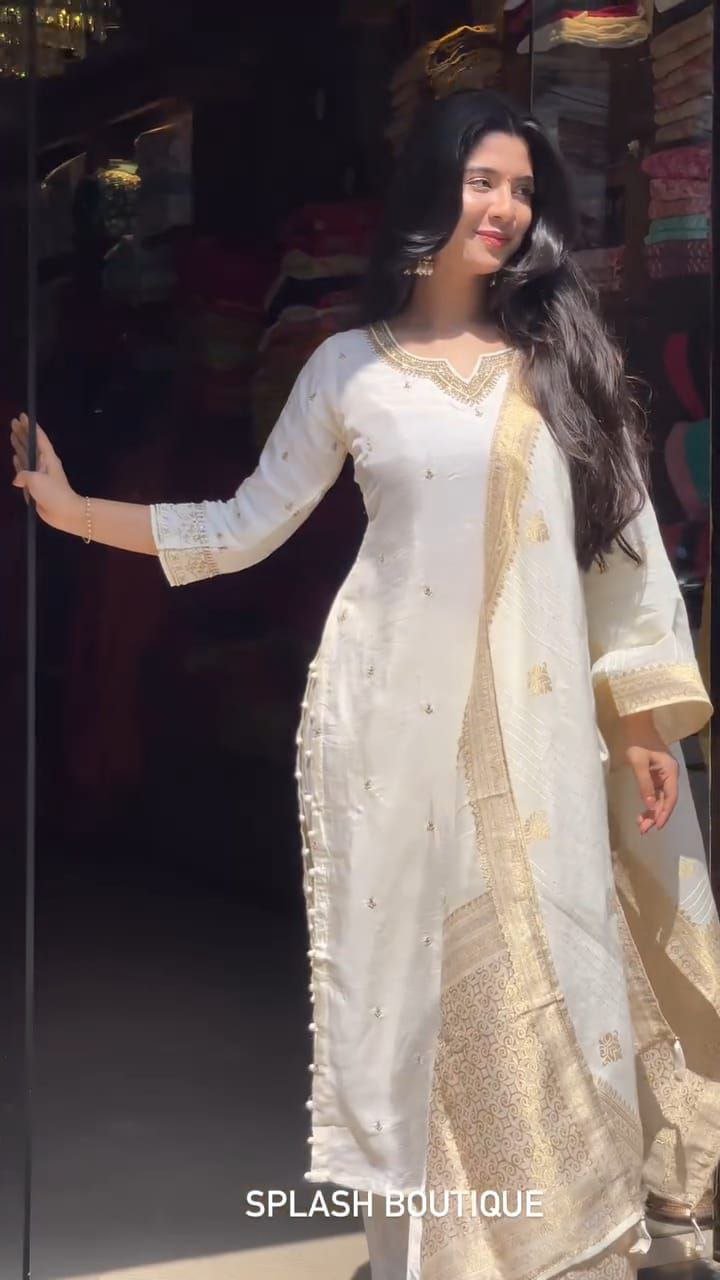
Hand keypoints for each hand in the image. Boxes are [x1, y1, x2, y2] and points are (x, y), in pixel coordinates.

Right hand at [10, 413, 81, 533]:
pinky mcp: (37, 485)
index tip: (22, 416)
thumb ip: (23, 474)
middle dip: (22, 433)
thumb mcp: (36, 480)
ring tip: (12, 434)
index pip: (39, 438)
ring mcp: (41, 474)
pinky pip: (25, 469)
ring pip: (27, 455)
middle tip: (13, 422)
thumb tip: (17, 479)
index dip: (30, 427)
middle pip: (31, 444)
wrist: (65, 512)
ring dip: (19, 445)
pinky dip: (20, 462)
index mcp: (48, 458)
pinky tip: (15, 456)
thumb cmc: (53, 493)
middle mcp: (44, 463)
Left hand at [620, 710, 678, 835]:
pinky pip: (655, 792)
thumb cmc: (636, 740)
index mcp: (670, 771)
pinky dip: (649, 803)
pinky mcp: (656, 774)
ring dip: (652, 812)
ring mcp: (663, 775)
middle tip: (643, 830)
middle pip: (665, 800)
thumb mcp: (638, 762)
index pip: (670, 797)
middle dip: (656, 816)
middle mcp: (670, 775)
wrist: (635, 723)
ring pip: (660, 798)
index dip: (664, 813)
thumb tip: (650, 806)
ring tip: (641, 825)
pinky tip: (642, 813)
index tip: (656, 826)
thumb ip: (644, 784)